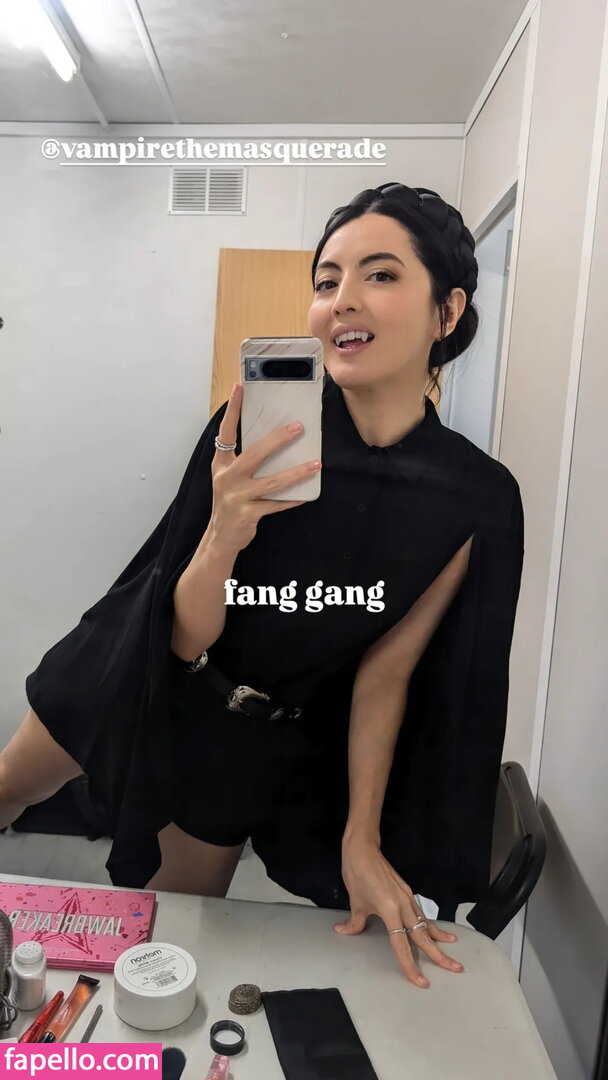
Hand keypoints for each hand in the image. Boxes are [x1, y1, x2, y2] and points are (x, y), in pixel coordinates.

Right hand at [209, 382, 321, 552]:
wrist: (220, 537)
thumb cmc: (230, 502)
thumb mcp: (230, 478)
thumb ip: (244, 460)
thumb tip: (274, 440)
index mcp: (221, 464)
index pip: (226, 431)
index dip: (233, 409)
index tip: (240, 387)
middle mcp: (227, 477)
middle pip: (254, 454)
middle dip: (277, 439)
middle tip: (298, 427)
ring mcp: (236, 497)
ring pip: (271, 482)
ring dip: (296, 472)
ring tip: (315, 465)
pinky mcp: (247, 514)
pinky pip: (276, 504)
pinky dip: (292, 499)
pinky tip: (307, 494)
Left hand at [337, 836, 463, 988]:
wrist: (363, 849)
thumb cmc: (357, 874)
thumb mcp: (355, 901)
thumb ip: (354, 922)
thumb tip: (343, 931)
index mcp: (390, 910)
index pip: (401, 944)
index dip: (410, 964)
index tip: (420, 981)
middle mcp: (403, 905)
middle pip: (423, 936)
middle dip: (439, 954)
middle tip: (455, 968)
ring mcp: (407, 898)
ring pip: (425, 924)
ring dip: (439, 938)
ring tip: (453, 950)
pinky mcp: (407, 892)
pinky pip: (421, 913)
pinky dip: (430, 924)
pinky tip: (437, 931)